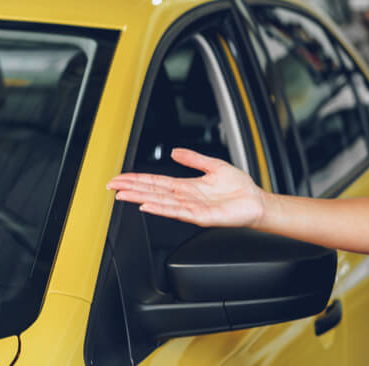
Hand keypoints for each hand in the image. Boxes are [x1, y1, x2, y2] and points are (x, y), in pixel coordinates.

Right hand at [106, 148, 267, 228]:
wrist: (256, 202)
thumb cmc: (239, 188)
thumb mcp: (214, 166)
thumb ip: (194, 159)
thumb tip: (174, 151)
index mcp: (186, 187)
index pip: (155, 183)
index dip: (137, 180)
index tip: (120, 178)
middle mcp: (185, 198)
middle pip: (152, 192)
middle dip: (131, 189)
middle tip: (112, 187)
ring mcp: (191, 208)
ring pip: (160, 202)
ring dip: (140, 198)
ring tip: (123, 195)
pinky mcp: (201, 217)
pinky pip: (178, 212)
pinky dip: (161, 209)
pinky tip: (148, 206)